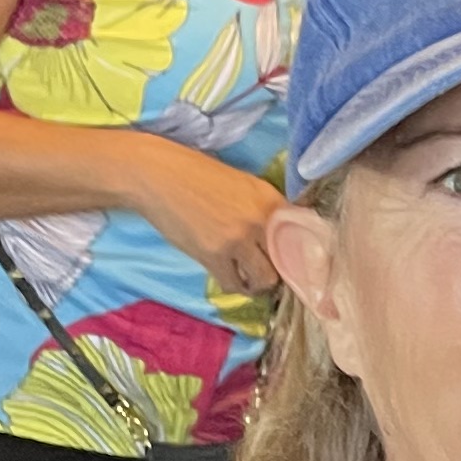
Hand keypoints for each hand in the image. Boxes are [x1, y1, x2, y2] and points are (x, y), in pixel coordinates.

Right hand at [132, 146, 291, 299]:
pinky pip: (235, 284)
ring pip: (264, 280)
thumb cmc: (198, 175)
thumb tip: (286, 235)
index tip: (297, 262)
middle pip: (287, 263)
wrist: (157, 176)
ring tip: (252, 278)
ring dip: (260, 283)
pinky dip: (236, 285)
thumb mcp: (243, 184)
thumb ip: (266, 209)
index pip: (303, 235)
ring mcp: (237, 240)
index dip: (302, 254)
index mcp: (271, 199)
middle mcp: (260, 220)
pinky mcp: (213, 255)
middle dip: (282, 271)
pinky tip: (232, 277)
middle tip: (271, 271)